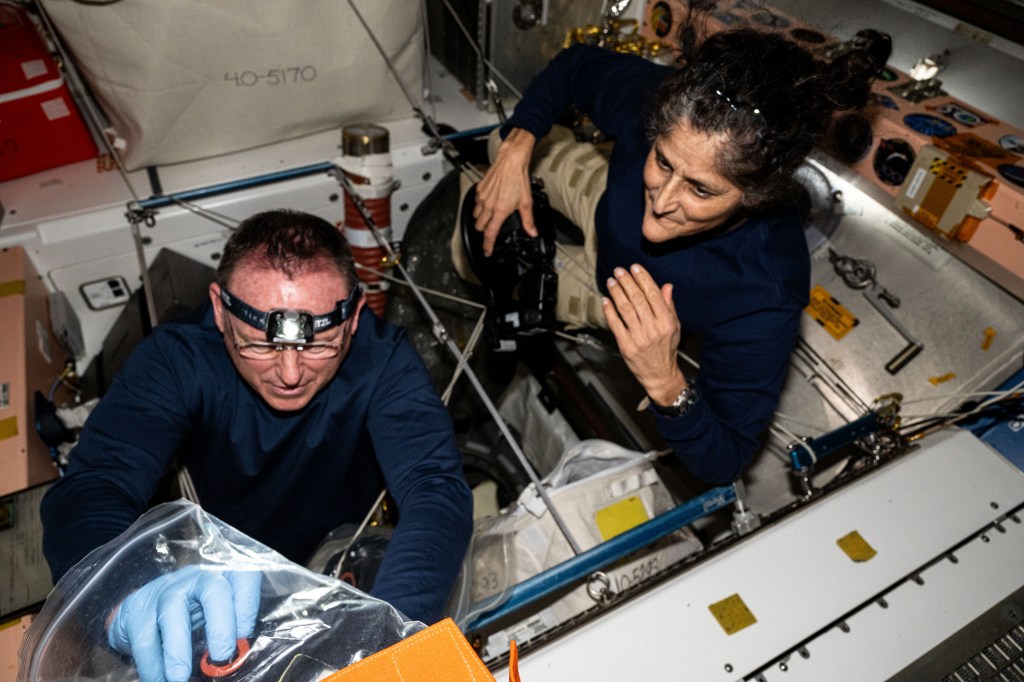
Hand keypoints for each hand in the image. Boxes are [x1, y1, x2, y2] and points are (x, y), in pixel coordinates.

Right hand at [107, 565, 260, 681]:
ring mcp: (166, 589)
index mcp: (225, 575)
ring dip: (176, 652)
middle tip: (220, 657)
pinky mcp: (138, 608)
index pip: (245, 576)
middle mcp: (197, 577)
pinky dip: (152, 665)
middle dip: (220, 625)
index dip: (247, 604)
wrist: (148, 604)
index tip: (244, 636)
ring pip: (171, 614)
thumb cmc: (195, 611)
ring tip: (179, 679)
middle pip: (214, 589)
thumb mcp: (219, 614)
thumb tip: (238, 655)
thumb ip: (231, 629)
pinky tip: (160, 679)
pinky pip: (144, 638)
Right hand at [473, 128, 537, 255]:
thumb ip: (528, 220)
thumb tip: (532, 232)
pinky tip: (488, 202)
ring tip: (490, 216)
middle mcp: (488, 205)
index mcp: (500, 211)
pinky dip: (480, 206)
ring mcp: (482, 197)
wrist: (510, 161)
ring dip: (481, 219)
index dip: (487, 246)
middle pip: (480, 227)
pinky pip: (476, 203)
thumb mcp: (526, 202)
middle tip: (491, 230)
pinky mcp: (479, 189)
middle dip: (484, 231)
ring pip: (476, 215)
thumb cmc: (518, 178)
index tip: (487, 252)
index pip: (490, 234)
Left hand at [602, 264, 686, 404]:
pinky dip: (609, 311)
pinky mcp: (626, 346)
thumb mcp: (674, 326)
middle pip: (637, 299)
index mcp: (666, 321)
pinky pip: (615, 325)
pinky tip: (605, 300)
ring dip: (616, 293)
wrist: (659, 374)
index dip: (643, 279)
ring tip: (611, 281)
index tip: (635, 267)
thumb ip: (669, 305)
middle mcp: (653, 328)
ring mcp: (638, 338)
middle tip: (619, 271)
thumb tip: (667, 286)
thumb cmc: (666, 348)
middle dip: (627, 282)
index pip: (653, 295)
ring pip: (625, 309)